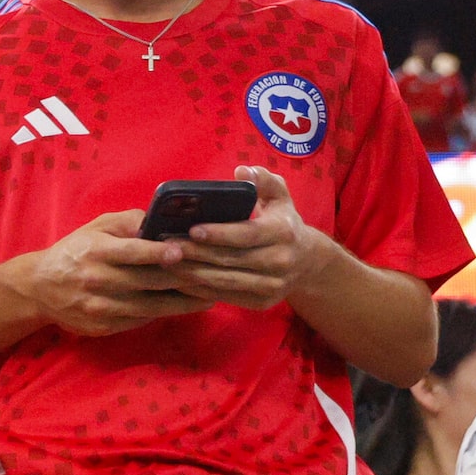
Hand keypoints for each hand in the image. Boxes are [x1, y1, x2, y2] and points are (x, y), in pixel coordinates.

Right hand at [7, 211, 209, 336]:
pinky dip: (162, 314)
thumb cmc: (75, 251)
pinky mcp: (104, 326)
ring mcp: (100, 307)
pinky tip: (182, 308)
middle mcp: (97, 280)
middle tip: (211, 277)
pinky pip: (138, 320)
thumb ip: (126, 221)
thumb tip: (156, 220)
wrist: (40, 289)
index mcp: (96, 251)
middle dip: (181, 280)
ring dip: (180, 303)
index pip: (131, 252)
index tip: (180, 252)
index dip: (157, 253)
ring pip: (148, 307)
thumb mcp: (95, 227)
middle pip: (146, 281)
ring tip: (208, 298)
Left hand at [167, 166, 335, 310]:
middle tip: (168, 245)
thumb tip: (241, 171)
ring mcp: (272, 286)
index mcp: (283, 232)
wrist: (307, 263)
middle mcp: (280, 262)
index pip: (247, 234)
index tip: (192, 229)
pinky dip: (201, 290)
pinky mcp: (262, 303)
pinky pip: (227, 297)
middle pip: (231, 260)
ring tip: (168, 262)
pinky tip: (180, 280)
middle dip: (197, 254)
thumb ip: (263, 180)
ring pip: (226, 282)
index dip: (219, 234)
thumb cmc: (283, 222)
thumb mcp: (280, 196)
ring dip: (194, 273)